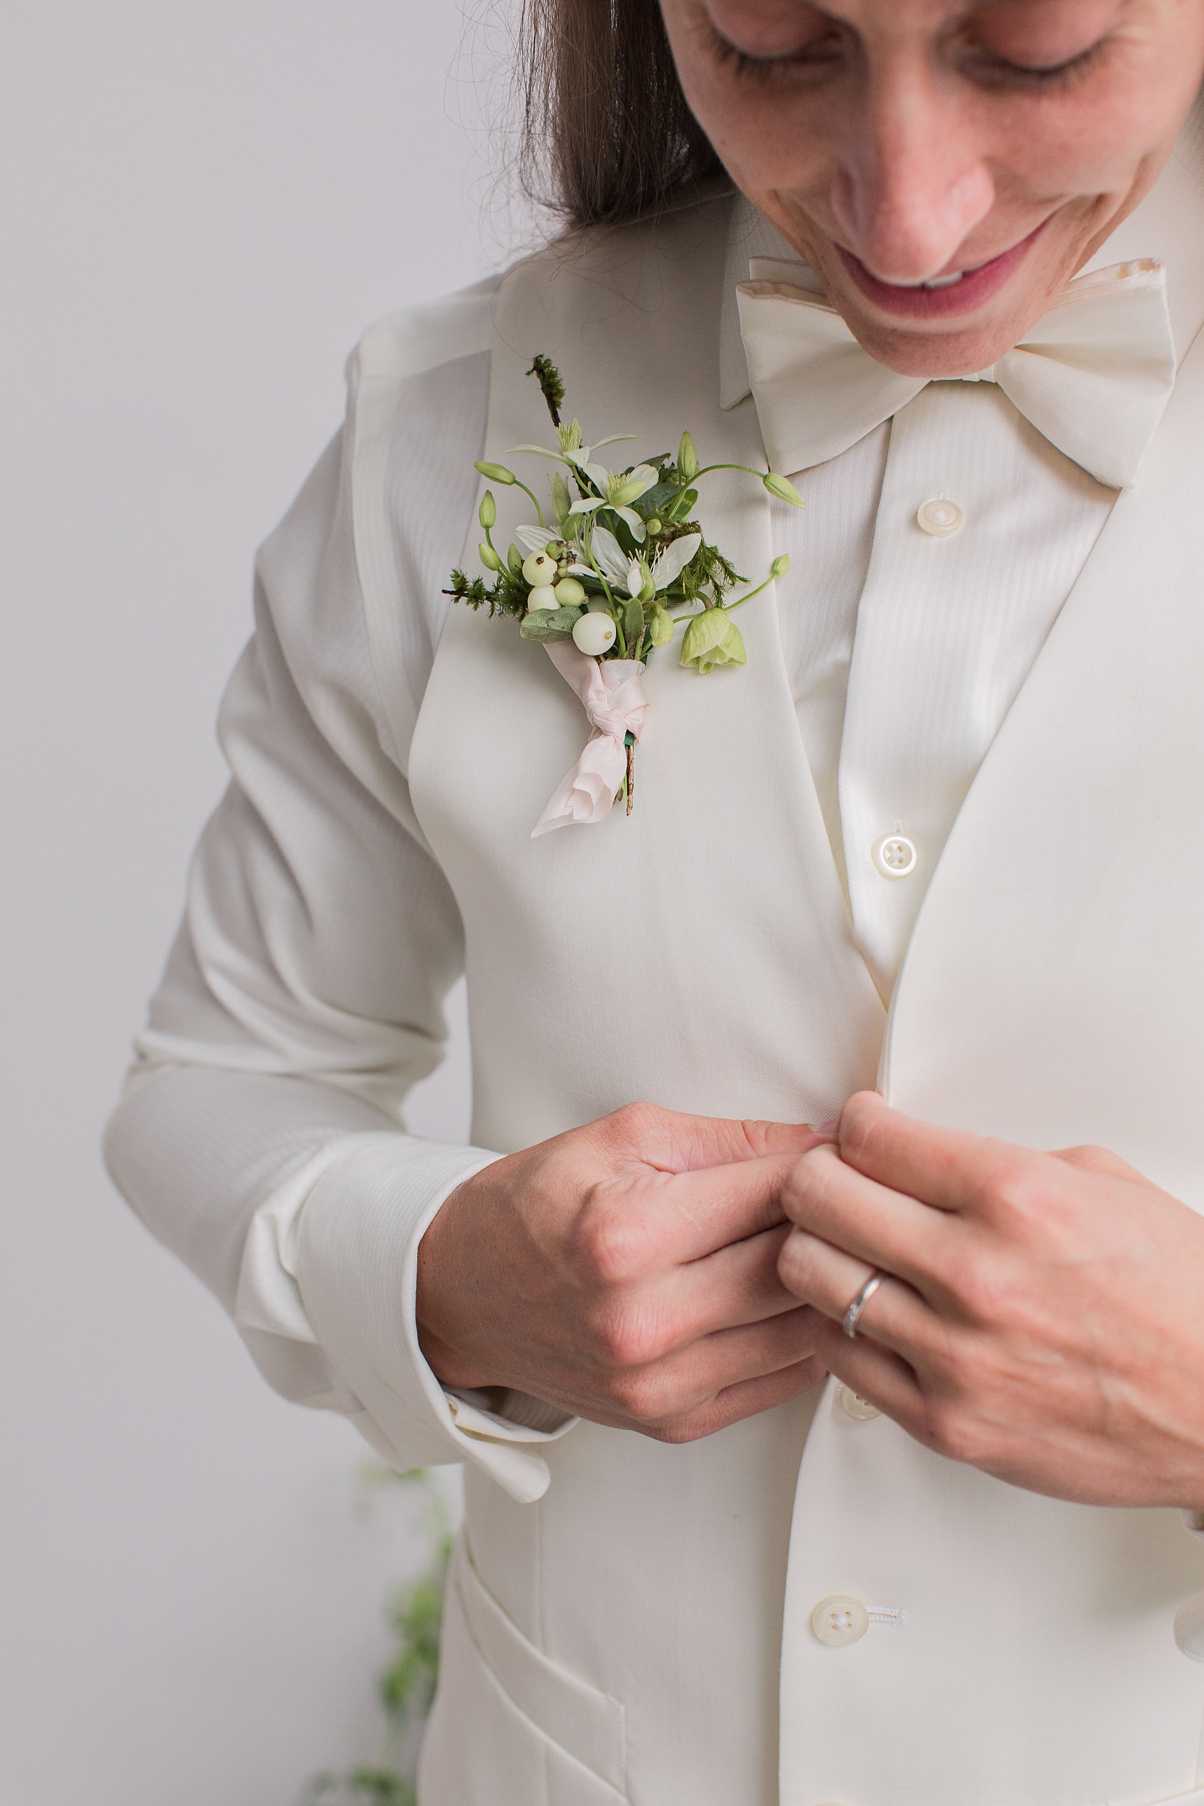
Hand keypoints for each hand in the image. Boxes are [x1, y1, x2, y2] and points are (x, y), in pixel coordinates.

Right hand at [417, 1103, 828, 1441]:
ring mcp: (657, 1385)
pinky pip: (781, 1382)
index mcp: (627, 1236)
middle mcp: (641, 1321)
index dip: (821, 1166)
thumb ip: (731, 1140)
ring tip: (829, 1247)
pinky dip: (803, 1338)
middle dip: (833, 1226)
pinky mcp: (671, 1423)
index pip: (772, 1195)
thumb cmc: (540, 1203)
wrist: (463, 1293)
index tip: (844, 1152)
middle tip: (849, 1198)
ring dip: (827, 1287)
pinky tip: (795, 1300)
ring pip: (801, 1332)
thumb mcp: (623, 1137)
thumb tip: (826, 1143)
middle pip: (795, 1268)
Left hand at [777, 1092, 1203, 1507]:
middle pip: (815, 1197)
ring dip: (819, 1252)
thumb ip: (998, 1161)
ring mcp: (955, 1355)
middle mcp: (976, 1272)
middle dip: (817, 1178)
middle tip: (836, 1183)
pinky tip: (876, 1315)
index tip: (861, 1132)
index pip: (868, 1135)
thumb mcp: (1101, 1182)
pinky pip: (839, 1359)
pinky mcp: (947, 1424)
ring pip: (807, 1275)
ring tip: (852, 1251)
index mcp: (1014, 1196)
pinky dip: (843, 1329)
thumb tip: (922, 1154)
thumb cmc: (1181, 1299)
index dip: (856, 1125)